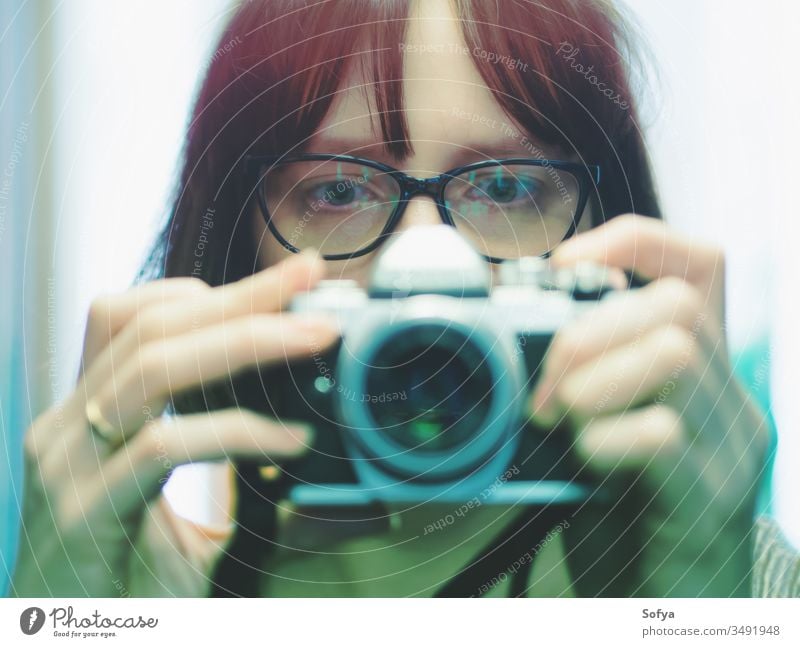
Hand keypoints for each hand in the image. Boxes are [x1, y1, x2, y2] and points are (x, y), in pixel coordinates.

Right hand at [12, 250, 337, 596]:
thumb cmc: (126, 579)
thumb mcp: (174, 505)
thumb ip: (223, 461)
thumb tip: (304, 426)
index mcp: (86, 414)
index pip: (128, 317)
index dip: (203, 289)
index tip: (280, 283)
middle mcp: (67, 427)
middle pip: (150, 325)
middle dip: (239, 295)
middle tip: (308, 277)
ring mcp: (66, 466)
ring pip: (152, 368)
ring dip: (245, 340)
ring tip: (315, 338)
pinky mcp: (83, 514)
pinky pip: (164, 446)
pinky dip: (237, 432)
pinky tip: (293, 438)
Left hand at [529, 215, 768, 595]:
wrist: (665, 602)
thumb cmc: (620, 509)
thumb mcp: (597, 424)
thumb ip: (575, 376)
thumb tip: (508, 321)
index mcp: (698, 368)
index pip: (699, 265)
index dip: (632, 240)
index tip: (566, 266)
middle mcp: (728, 396)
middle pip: (674, 305)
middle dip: (585, 331)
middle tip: (543, 386)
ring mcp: (730, 445)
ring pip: (673, 352)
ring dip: (592, 378)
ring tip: (559, 420)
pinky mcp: (713, 496)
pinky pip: (662, 433)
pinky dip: (602, 437)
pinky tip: (583, 460)